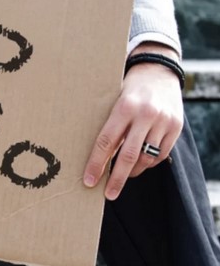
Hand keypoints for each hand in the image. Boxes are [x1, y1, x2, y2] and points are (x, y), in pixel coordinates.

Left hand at [82, 43, 182, 199]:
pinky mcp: (176, 127)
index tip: (89, 181)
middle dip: (116, 179)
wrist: (158, 71)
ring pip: (146, 158)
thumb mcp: (112, 100)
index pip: (106, 142)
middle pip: (128, 156)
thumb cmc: (127, 88)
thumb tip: (93, 156)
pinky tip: (139, 164)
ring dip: (132, 171)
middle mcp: (145, 115)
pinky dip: (148, 163)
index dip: (96, 164)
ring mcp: (163, 122)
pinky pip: (160, 155)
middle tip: (108, 194)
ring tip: (122, 176)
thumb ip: (107, 124)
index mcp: (123, 107)